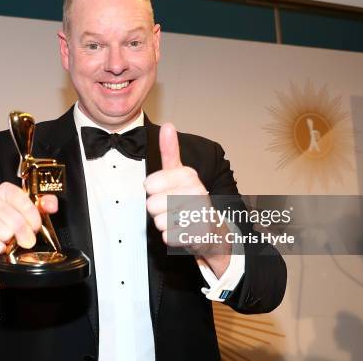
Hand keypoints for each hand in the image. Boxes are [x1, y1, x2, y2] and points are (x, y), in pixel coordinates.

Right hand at [0, 182, 57, 291]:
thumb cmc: (12, 227)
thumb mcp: (31, 213)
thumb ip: (44, 205)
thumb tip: (52, 205)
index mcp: (5, 191)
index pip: (22, 199)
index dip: (32, 216)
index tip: (35, 226)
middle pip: (15, 219)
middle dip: (25, 234)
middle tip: (26, 240)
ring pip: (3, 232)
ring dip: (10, 242)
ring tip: (10, 242)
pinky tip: (0, 248)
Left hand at [144, 123, 230, 275]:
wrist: (211, 228)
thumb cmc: (189, 199)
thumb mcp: (179, 173)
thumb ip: (170, 151)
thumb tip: (168, 125)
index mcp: (189, 175)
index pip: (150, 184)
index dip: (151, 190)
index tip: (161, 189)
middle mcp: (197, 192)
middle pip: (152, 204)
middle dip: (157, 209)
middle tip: (170, 207)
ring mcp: (199, 214)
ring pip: (159, 221)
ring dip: (164, 223)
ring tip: (177, 218)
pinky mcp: (199, 235)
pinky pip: (168, 237)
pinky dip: (171, 236)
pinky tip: (182, 231)